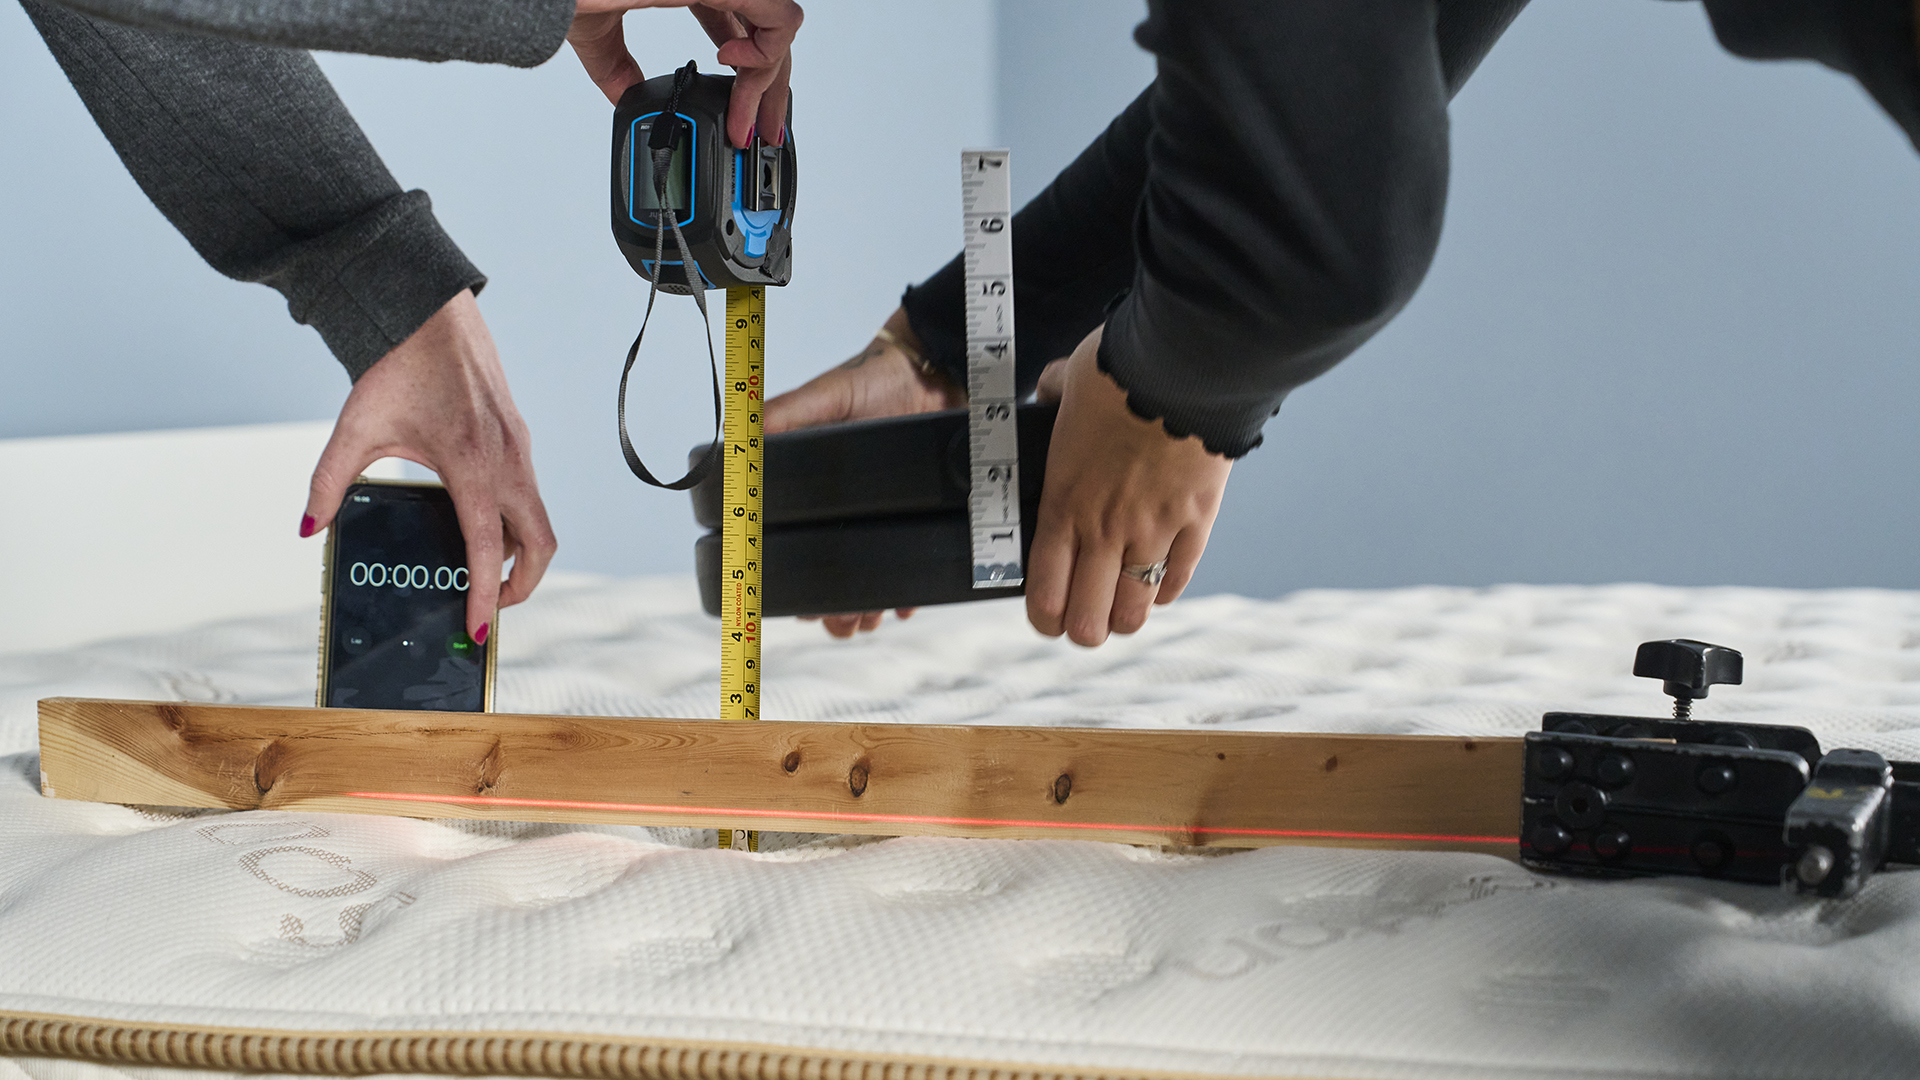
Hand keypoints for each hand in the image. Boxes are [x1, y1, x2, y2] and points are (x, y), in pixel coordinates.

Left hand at [300, 290, 556, 646]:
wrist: (432, 315)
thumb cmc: (398, 366)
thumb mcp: (356, 429)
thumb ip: (329, 482)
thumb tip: (309, 527)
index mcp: (471, 465)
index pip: (486, 549)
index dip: (484, 596)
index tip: (477, 629)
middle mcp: (508, 461)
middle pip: (541, 544)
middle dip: (522, 586)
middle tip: (489, 607)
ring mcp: (520, 450)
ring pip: (539, 520)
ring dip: (519, 553)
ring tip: (481, 571)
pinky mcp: (520, 439)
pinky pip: (529, 494)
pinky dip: (514, 522)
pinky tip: (477, 520)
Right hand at [570, 0, 801, 147]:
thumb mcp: (599, 35)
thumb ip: (618, 68)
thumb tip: (628, 100)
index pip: (739, 27)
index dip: (747, 72)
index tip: (741, 116)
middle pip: (765, 34)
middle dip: (767, 89)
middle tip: (760, 131)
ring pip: (778, 31)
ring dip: (769, 84)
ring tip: (748, 122)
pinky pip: (779, 19)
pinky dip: (767, 54)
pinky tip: (733, 67)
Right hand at [766, 307, 958, 636]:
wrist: (941, 368)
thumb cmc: (878, 377)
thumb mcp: (829, 394)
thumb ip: (787, 413)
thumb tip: (739, 436)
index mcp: (812, 486)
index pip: (788, 542)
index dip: (788, 579)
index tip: (797, 605)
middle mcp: (843, 506)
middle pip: (829, 574)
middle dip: (832, 609)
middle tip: (840, 624)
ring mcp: (881, 514)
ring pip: (868, 579)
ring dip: (864, 610)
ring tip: (869, 622)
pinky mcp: (920, 516)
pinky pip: (910, 567)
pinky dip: (905, 593)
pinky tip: (903, 606)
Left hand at [1026, 325, 1231, 646]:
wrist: (1184, 364)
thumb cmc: (1120, 369)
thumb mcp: (1067, 381)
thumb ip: (1052, 395)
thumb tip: (1049, 389)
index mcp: (1063, 502)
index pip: (1044, 591)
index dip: (1042, 618)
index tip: (1046, 617)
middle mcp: (1105, 529)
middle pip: (1087, 619)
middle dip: (1082, 628)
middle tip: (1083, 621)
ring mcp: (1154, 531)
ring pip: (1134, 612)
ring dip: (1124, 618)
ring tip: (1120, 612)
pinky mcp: (1197, 524)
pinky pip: (1177, 579)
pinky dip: (1164, 592)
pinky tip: (1156, 589)